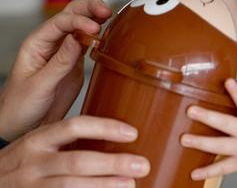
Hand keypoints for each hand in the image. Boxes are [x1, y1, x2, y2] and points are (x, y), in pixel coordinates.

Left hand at [0, 0, 111, 141]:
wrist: (20, 127)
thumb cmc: (19, 107)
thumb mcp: (39, 85)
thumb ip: (60, 62)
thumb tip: (78, 38)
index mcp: (36, 44)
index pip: (59, 22)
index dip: (78, 21)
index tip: (95, 28)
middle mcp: (51, 44)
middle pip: (71, 14)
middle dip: (90, 7)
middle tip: (107, 10)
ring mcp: (65, 52)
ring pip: (83, 26)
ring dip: (97, 18)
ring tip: (112, 16)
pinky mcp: (77, 64)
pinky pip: (90, 43)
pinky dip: (102, 36)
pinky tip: (111, 35)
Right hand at [0, 115, 149, 187]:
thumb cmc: (24, 162)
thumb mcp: (40, 143)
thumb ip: (69, 138)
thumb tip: (119, 135)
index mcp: (39, 139)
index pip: (74, 127)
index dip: (105, 128)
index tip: (133, 133)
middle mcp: (34, 162)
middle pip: (78, 161)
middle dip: (113, 164)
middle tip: (141, 165)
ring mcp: (32, 186)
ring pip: (71, 187)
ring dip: (103, 187)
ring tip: (129, 185)